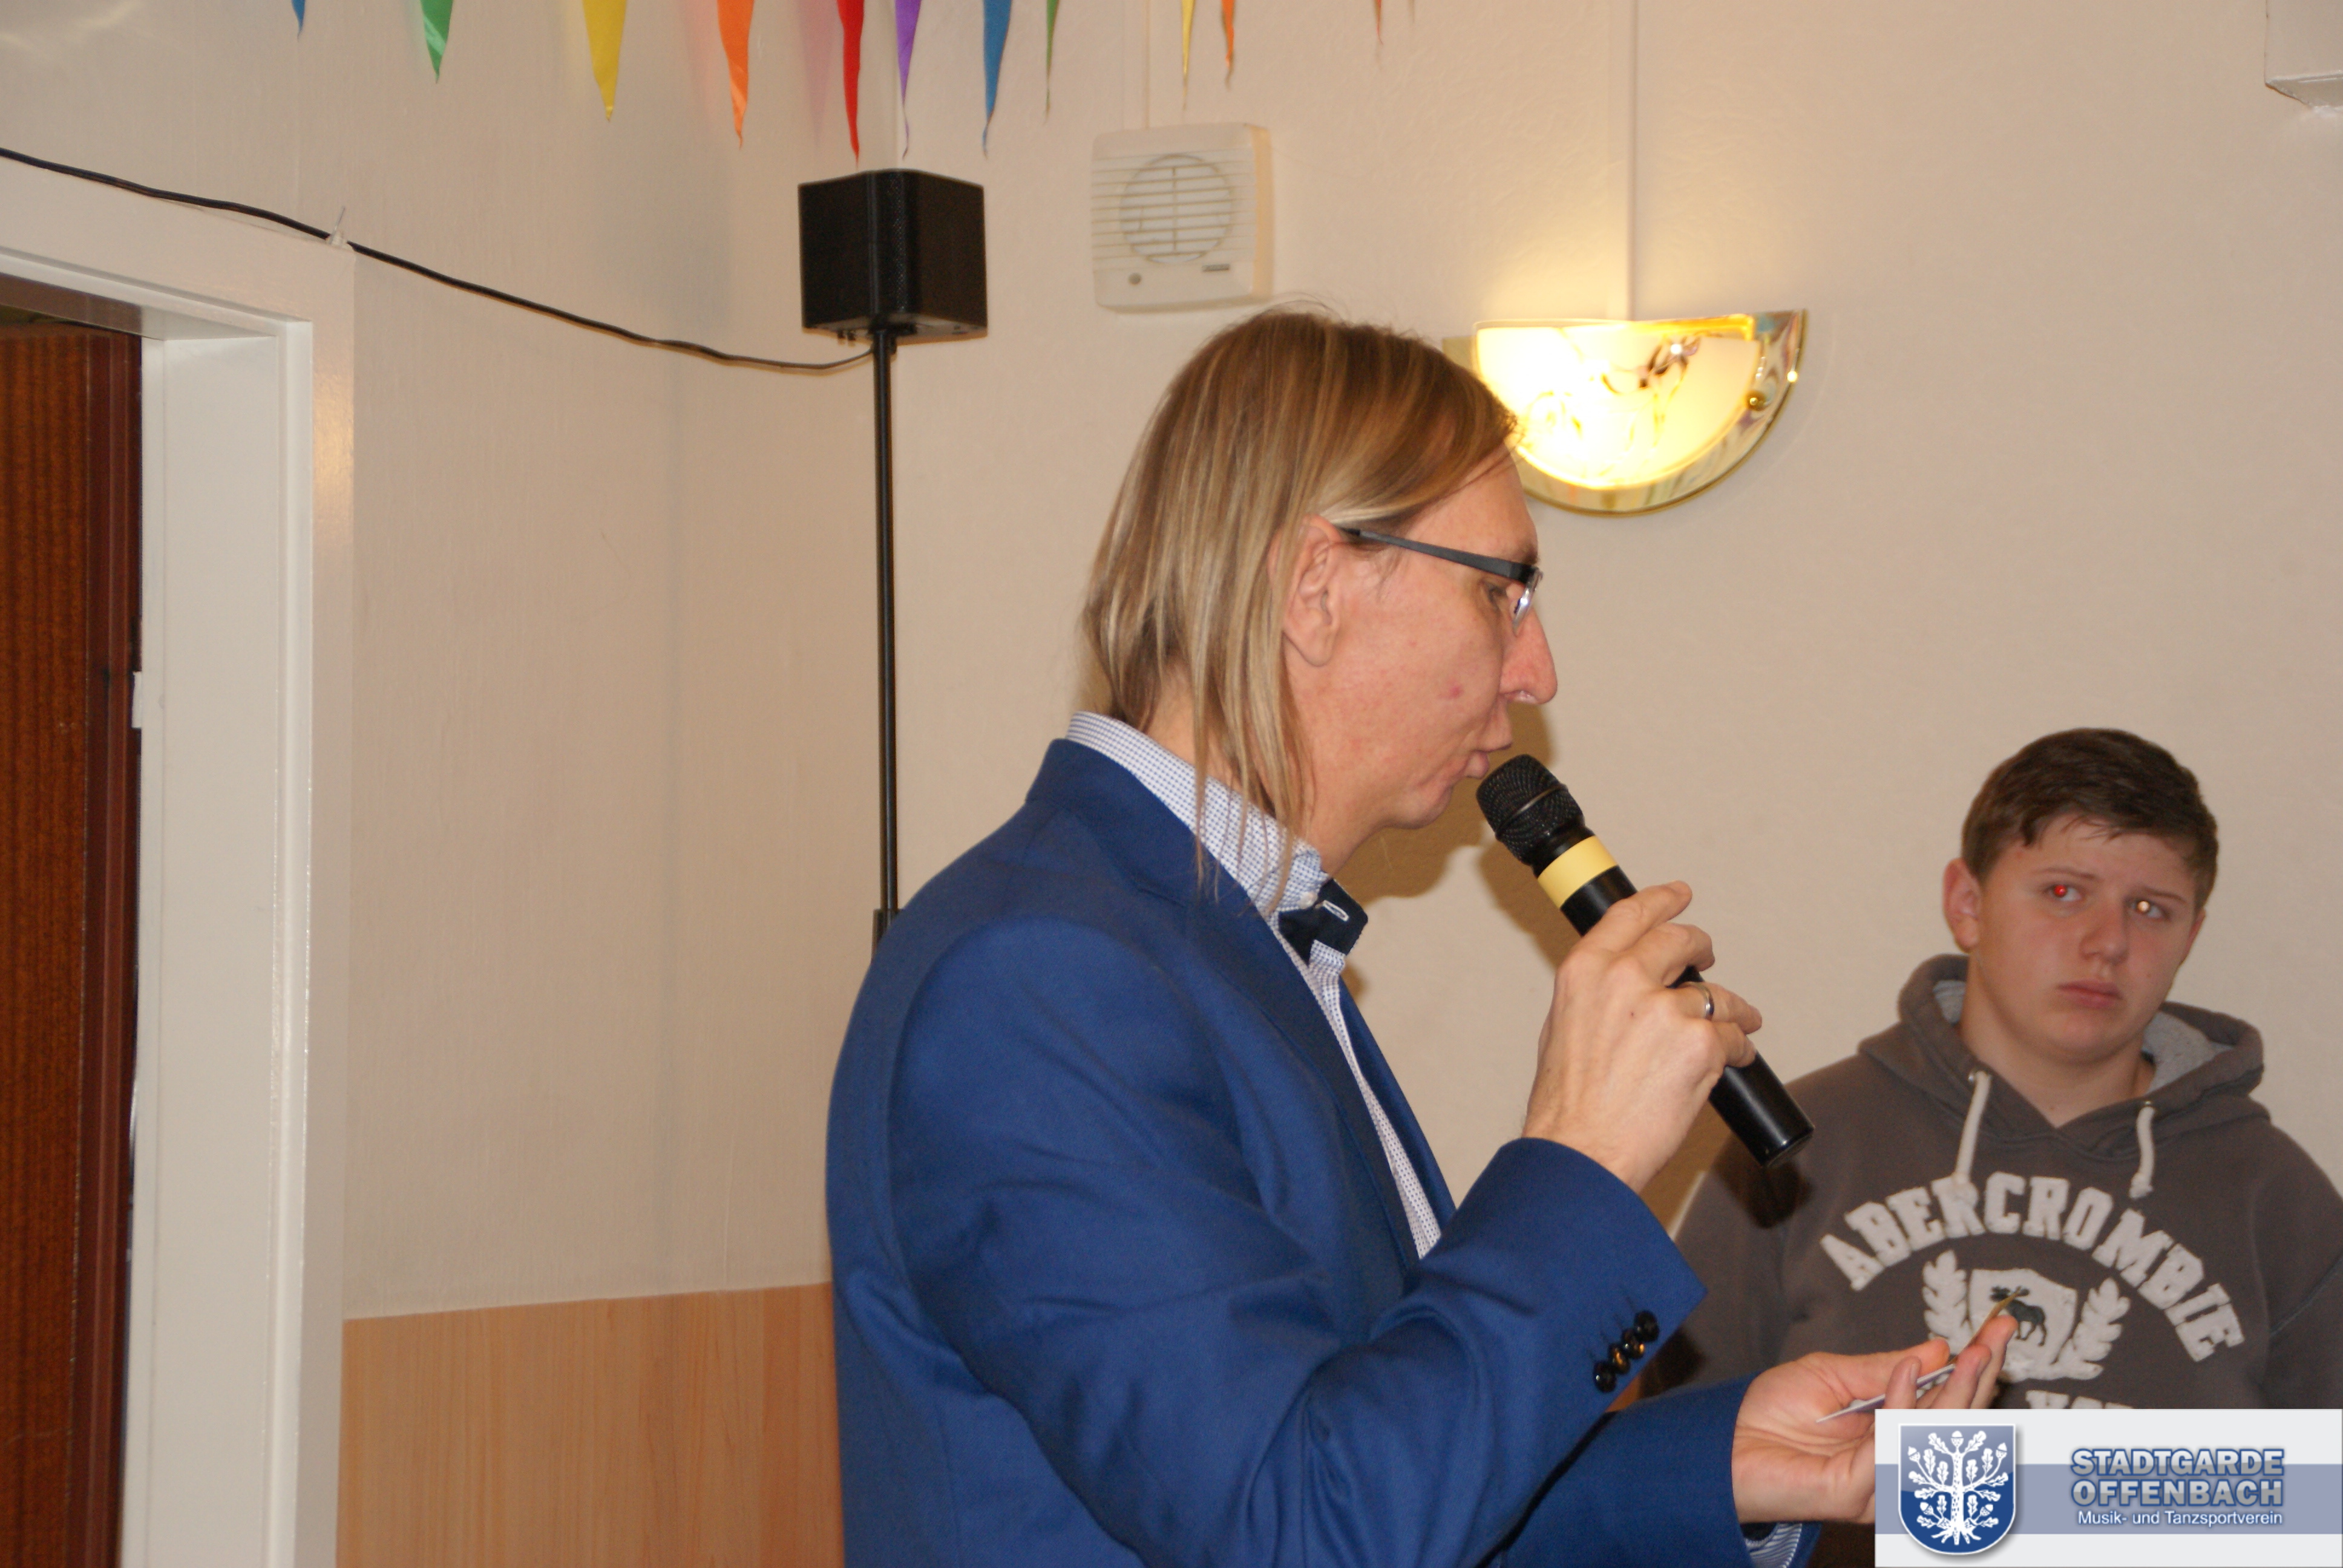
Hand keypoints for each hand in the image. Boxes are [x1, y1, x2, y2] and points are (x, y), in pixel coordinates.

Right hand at [1520, 882, 1761, 1189]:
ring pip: (1714, 996)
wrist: (1582, 1151)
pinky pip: (1734, 1035)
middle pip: (1680, 941)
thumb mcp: (1562, 1029)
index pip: (1630, 915)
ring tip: (1732, 1027)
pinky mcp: (1700, 1043)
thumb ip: (1596, 996)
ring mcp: (1666, 1009)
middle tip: (1707, 957)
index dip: (1661, 900)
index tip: (1679, 894)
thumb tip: (1625, 989)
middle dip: (1701, 948)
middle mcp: (1625, 979)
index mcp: (1585, 971)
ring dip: (1729, 1011)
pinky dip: (1738, 1047)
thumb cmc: (1568, 1105)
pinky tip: (1732, 1059)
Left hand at [1730, 1315, 2016, 1523]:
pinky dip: (1905, 1403)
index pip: (1946, 1403)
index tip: (1998, 1328)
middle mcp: (1894, 1462)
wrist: (1722, 1441)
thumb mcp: (1832, 1374)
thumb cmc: (1769, 1412)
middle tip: (1997, 1338)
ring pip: (1937, 1440)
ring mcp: (1880, 1482)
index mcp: (1893, 1434)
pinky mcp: (1859, 1492)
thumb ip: (1883, 1368)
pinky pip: (1895, 1446)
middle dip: (1981, 1379)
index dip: (1975, 1368)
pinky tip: (1909, 1369)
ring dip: (1960, 1391)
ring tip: (1974, 1350)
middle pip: (1955, 1425)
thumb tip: (1938, 1350)